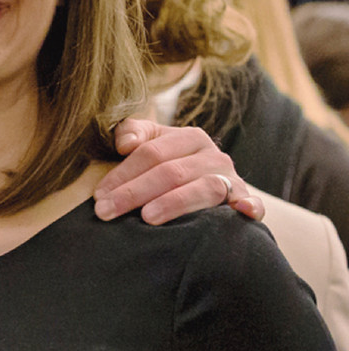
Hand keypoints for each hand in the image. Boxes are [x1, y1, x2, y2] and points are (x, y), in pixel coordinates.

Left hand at [95, 119, 263, 224]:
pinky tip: (242, 212)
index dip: (122, 174)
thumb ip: (133, 133)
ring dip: (174, 203)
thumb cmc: (167, 166)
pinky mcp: (245, 200)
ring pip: (203, 188)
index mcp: (189, 138)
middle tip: (106, 212)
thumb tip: (125, 144)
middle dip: (134, 193)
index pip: (151, 153)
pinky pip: (253, 202)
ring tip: (147, 217)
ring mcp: (232, 178)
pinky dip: (251, 205)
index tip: (98, 195)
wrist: (208, 184)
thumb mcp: (150, 144)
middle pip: (171, 172)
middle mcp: (213, 156)